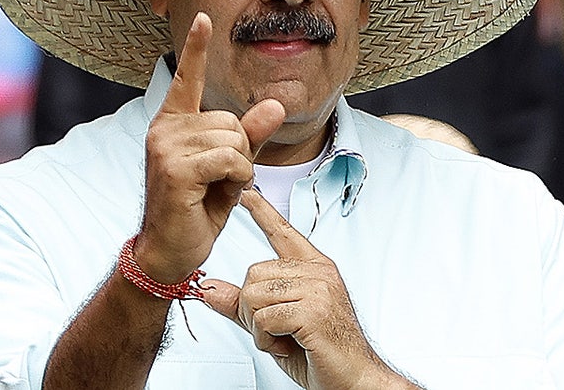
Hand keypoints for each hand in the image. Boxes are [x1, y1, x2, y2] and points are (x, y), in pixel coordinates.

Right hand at [134, 13, 286, 282]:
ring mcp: (166, 147)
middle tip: (219, 180)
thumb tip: (276, 103)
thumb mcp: (231, 167)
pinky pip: (232, 159)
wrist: (170, 251)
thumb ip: (252, 135)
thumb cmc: (197, 208)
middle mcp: (165, 129)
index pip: (188, 78)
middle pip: (233, 120)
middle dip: (241, 151)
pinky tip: (215, 194)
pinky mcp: (176, 169)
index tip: (203, 18)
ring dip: (240, 168)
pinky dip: (238, 178)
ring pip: (236, 140)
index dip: (196, 47)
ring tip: (213, 189)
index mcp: (174, 123)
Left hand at [202, 190, 412, 389]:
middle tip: (276, 330)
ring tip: (285, 337)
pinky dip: (267, 339)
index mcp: (314, 269)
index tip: (247, 193)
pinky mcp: (313, 310)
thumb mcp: (275, 326)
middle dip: (251, 310)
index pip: (283, 233)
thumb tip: (210, 289)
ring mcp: (318, 289)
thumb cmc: (322, 352)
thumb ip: (242, 305)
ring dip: (259, 327)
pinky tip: (289, 344)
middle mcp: (318, 273)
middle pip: (253, 275)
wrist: (353, 379)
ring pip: (254, 296)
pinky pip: (264, 318)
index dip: (262, 212)